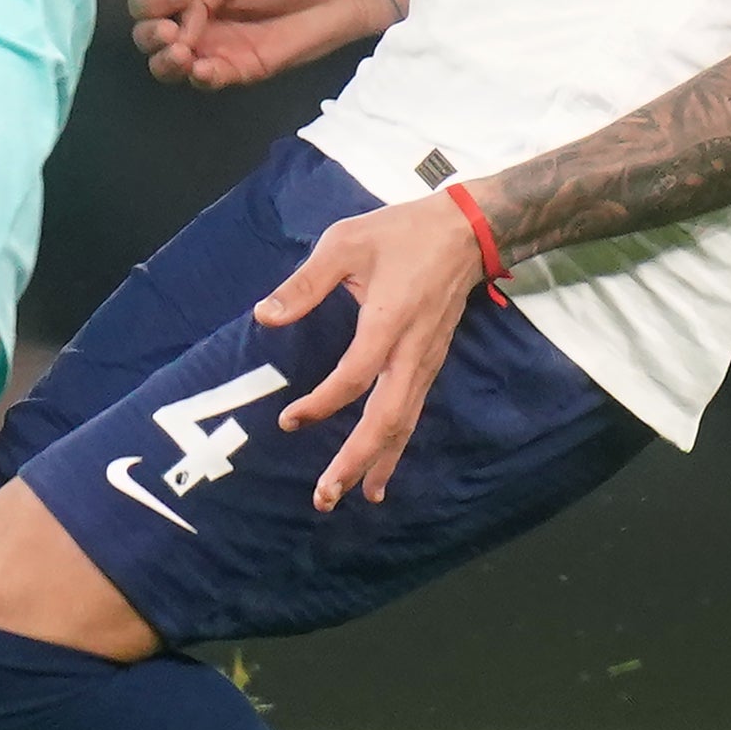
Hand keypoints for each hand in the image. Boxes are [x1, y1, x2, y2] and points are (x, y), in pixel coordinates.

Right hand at [131, 0, 371, 87]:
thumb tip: (169, 16)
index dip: (151, 2)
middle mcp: (196, 16)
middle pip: (148, 35)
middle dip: (149, 36)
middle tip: (170, 32)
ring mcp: (215, 45)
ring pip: (169, 64)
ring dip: (165, 62)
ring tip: (180, 53)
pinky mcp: (238, 69)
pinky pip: (205, 80)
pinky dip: (198, 77)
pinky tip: (202, 69)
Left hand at [255, 194, 486, 509]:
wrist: (466, 232)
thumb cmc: (401, 234)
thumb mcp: (345, 243)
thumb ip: (305, 283)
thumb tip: (264, 316)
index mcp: (389, 322)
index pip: (355, 377)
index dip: (322, 404)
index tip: (289, 422)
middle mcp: (412, 352)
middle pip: (387, 419)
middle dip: (356, 460)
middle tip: (325, 495)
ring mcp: (425, 362)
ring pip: (404, 423)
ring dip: (377, 462)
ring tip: (354, 497)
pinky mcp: (429, 364)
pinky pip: (412, 413)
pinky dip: (395, 445)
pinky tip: (380, 469)